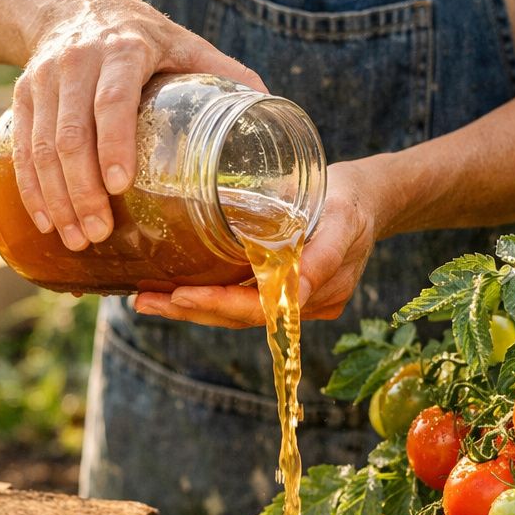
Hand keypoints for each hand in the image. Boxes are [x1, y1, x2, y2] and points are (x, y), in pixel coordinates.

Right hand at [14, 0, 264, 249]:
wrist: (69, 3)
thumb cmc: (140, 35)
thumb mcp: (184, 42)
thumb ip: (226, 74)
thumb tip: (274, 108)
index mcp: (124, 49)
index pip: (112, 99)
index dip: (113, 142)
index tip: (120, 186)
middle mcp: (77, 61)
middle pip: (71, 133)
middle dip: (82, 190)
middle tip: (98, 234)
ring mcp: (44, 79)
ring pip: (42, 146)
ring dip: (57, 198)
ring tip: (76, 239)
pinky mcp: (22, 95)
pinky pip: (22, 147)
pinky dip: (31, 188)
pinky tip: (45, 220)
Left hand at [132, 159, 392, 328]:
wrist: (370, 197)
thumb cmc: (352, 198)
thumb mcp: (343, 216)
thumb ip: (323, 256)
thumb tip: (293, 289)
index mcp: (321, 290)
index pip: (262, 309)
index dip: (221, 304)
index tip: (181, 295)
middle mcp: (306, 305)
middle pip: (241, 317)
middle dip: (192, 310)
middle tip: (145, 301)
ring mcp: (293, 301)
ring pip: (235, 314)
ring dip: (190, 309)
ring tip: (144, 300)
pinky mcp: (281, 290)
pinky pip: (239, 301)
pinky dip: (205, 298)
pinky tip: (169, 292)